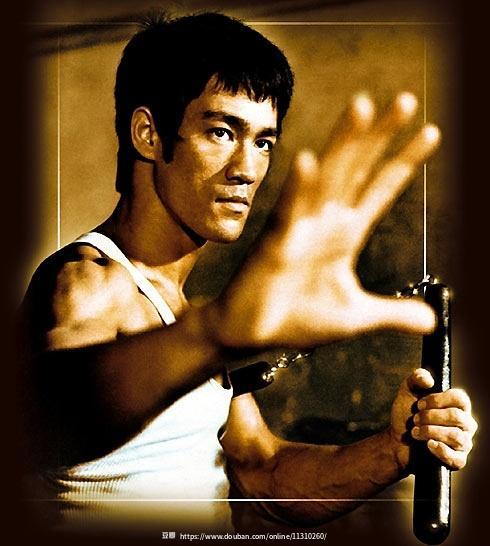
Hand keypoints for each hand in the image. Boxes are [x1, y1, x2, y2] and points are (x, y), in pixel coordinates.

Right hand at [208, 93, 440, 347]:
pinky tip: (307, 161)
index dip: (404, 162)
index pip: (379, 189)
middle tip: (405, 102)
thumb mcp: (354, 318)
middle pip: (357, 169)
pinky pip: (288, 211)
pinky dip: (298, 187)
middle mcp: (325, 222)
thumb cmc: (296, 320)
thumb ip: (392, 314)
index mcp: (345, 234)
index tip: (431, 133)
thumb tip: (431, 322)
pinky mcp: (276, 242)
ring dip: (343, 143)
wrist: (252, 333)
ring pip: (326, 177)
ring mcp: (300, 227)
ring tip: (363, 107)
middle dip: (380, 135)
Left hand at [389, 368, 476, 470]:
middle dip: (429, 417)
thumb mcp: (407, 392)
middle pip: (456, 416)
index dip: (437, 400)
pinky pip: (457, 458)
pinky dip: (440, 450)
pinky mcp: (458, 460)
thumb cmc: (407, 414)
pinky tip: (428, 444)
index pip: (460, 398)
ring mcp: (464, 442)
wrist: (397, 440)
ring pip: (455, 436)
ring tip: (415, 432)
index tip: (419, 404)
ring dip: (430, 432)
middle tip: (415, 419)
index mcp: (457, 405)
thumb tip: (428, 379)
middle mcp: (465, 423)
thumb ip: (416, 378)